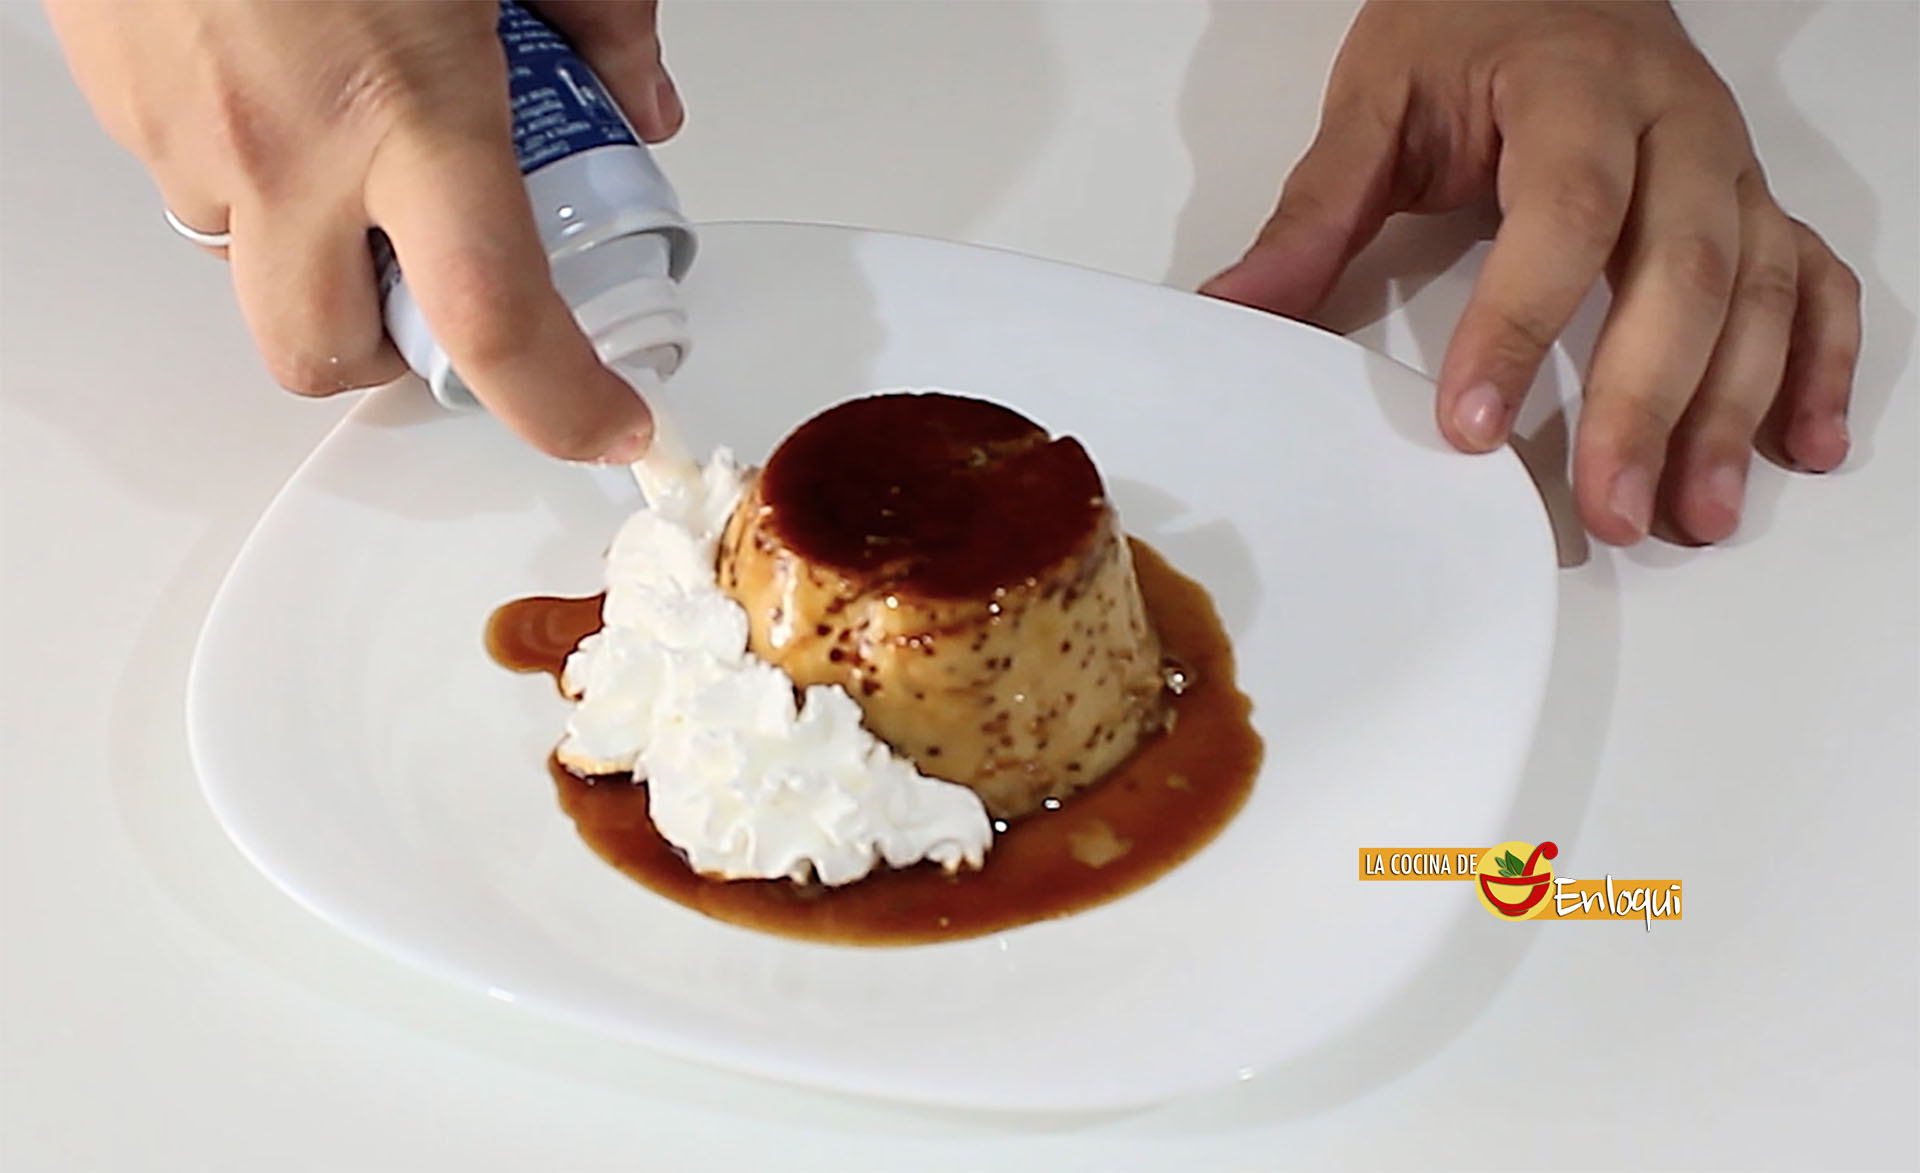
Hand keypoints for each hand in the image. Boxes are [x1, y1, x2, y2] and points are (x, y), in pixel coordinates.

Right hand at [46, 0, 682, 462]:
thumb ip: (601, 18)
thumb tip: (641, 100)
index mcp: (407, 105)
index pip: (493, 321)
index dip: (558, 404)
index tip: (603, 425)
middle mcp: (282, 142)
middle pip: (328, 354)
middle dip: (389, 353)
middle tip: (440, 284)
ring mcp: (181, 127)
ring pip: (249, 267)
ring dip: (313, 249)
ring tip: (356, 146)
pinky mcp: (115, 96)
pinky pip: (189, 183)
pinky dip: (250, 169)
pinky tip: (284, 82)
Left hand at [1202, 0, 1860, 545]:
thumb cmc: (1468, 24)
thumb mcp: (1378, 99)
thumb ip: (1317, 210)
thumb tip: (1238, 309)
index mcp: (1574, 89)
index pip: (1564, 213)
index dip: (1521, 322)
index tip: (1473, 425)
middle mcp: (1675, 125)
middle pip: (1685, 268)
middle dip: (1647, 401)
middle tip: (1610, 510)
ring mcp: (1730, 165)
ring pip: (1760, 288)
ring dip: (1733, 410)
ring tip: (1692, 516)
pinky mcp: (1756, 199)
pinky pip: (1812, 278)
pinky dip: (1816, 363)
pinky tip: (1799, 447)